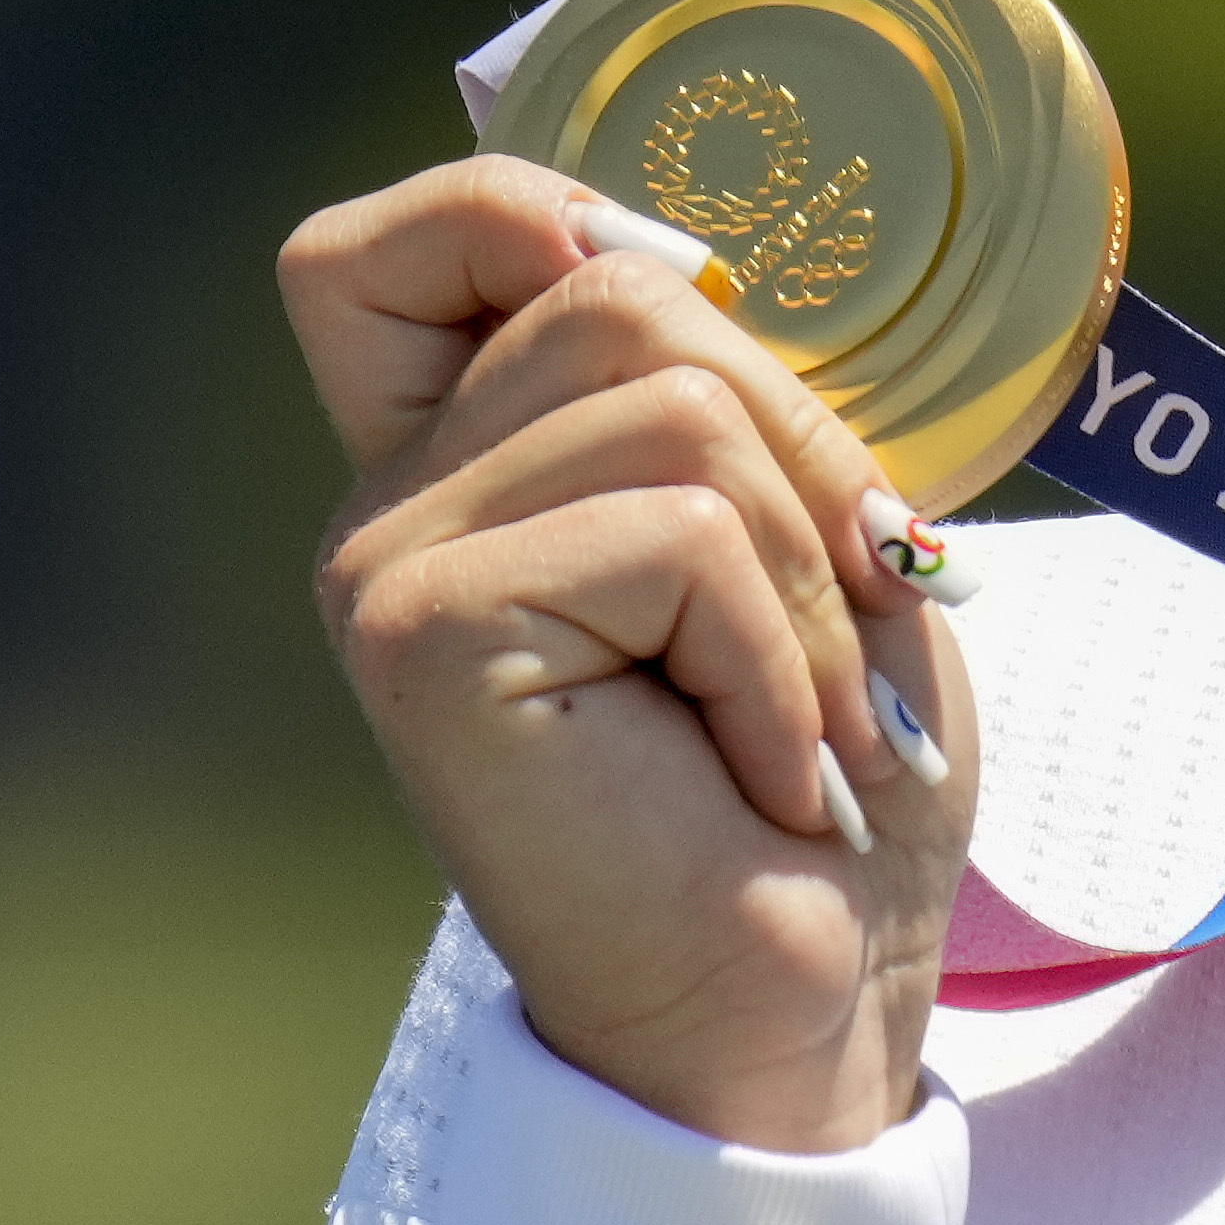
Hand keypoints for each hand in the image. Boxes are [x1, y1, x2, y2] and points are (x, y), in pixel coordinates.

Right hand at [293, 157, 970, 1152]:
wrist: (809, 1014)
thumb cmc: (819, 793)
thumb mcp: (814, 548)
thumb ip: (731, 403)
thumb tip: (684, 260)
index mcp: (467, 469)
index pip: (398, 246)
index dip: (526, 210)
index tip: (678, 307)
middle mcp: (395, 506)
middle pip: (621, 294)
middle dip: (802, 452)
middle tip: (835, 635)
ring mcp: (388, 566)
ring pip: (677, 403)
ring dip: (810, 579)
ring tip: (796, 728)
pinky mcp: (421, 634)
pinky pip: (677, 533)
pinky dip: (777, 655)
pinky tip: (754, 776)